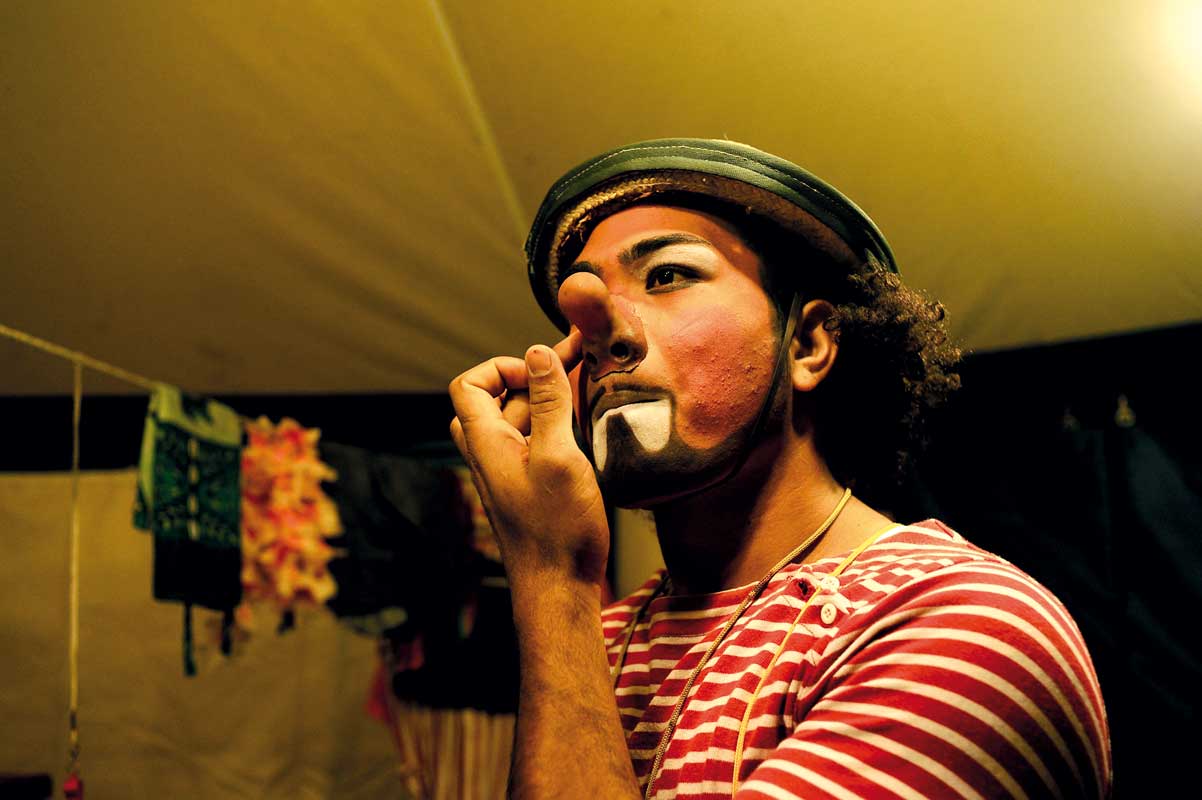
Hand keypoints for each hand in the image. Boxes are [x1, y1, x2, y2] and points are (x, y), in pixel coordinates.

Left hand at [449, 330, 608, 586]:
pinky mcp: (530, 488)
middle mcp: (491, 455)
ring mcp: (510, 473)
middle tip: (575, 364)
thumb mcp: (558, 455)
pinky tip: (587, 426)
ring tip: (589, 388)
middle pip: (496, 399)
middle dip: (533, 378)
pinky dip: (555, 427)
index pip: (469, 384)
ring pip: (520, 421)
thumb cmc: (557, 530)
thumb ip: (547, 403)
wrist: (559, 590)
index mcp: (486, 442)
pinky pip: (535, 444)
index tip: (541, 372)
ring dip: (548, 402)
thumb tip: (539, 353)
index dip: (501, 368)